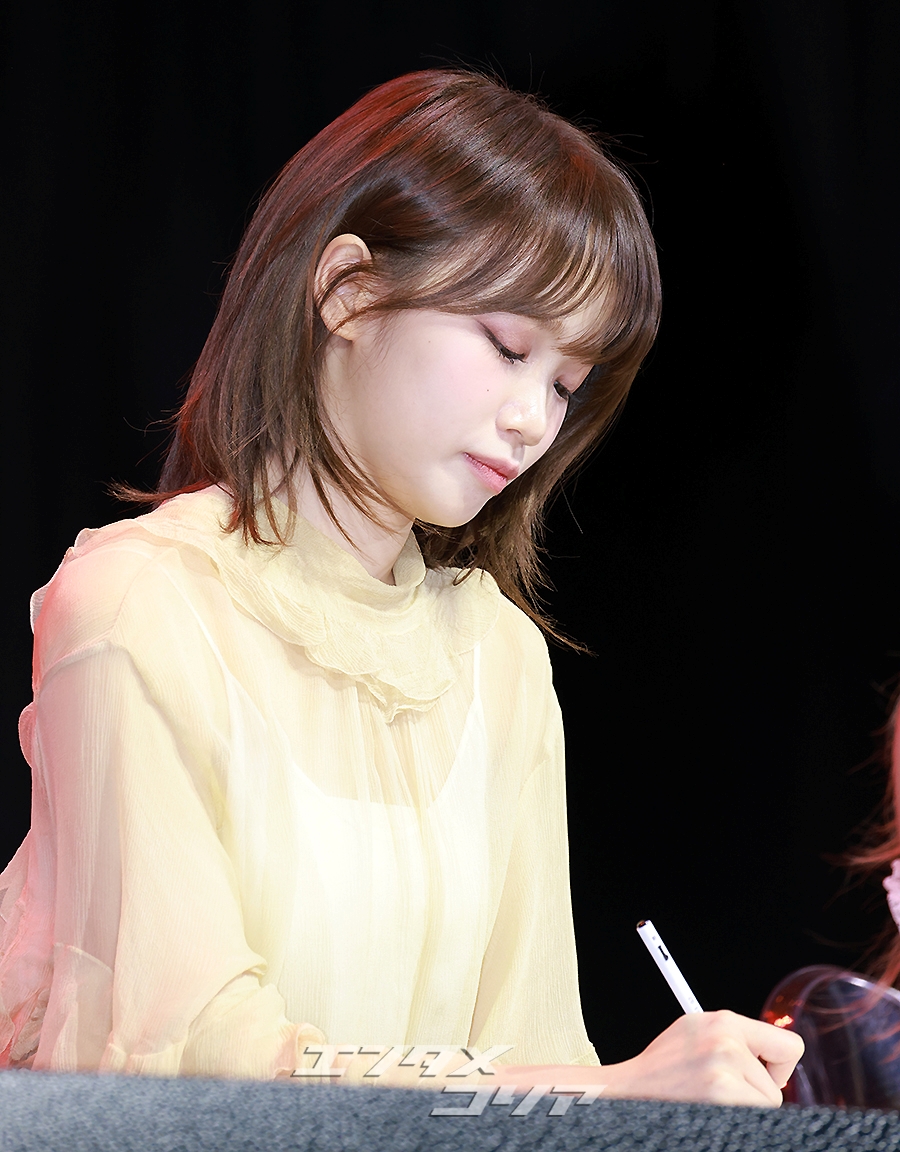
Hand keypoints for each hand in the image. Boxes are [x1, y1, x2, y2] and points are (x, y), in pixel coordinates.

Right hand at [596, 1010, 803, 1106]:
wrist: (630, 1088)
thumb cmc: (664, 1067)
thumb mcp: (697, 1033)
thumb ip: (735, 1038)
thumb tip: (772, 1055)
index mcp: (724, 1021)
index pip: (789, 1045)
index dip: (779, 1066)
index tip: (763, 1075)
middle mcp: (727, 1041)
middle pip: (777, 1084)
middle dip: (758, 1092)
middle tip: (728, 1091)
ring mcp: (724, 1069)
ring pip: (766, 1104)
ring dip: (744, 1106)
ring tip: (712, 1098)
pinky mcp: (721, 1095)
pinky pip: (754, 1115)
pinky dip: (739, 1118)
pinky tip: (711, 1107)